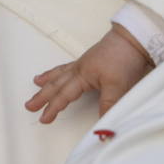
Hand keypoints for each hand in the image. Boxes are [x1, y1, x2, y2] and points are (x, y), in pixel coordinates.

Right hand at [26, 24, 151, 122]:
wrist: (134, 37)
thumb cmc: (125, 58)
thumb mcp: (118, 87)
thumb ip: (108, 107)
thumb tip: (102, 126)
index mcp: (83, 75)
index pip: (64, 96)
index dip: (53, 109)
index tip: (43, 119)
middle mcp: (80, 69)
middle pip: (56, 84)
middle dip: (42, 96)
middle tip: (29, 105)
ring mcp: (85, 63)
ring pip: (60, 73)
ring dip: (48, 80)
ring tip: (36, 82)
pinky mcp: (92, 59)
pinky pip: (68, 66)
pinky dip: (60, 70)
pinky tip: (62, 71)